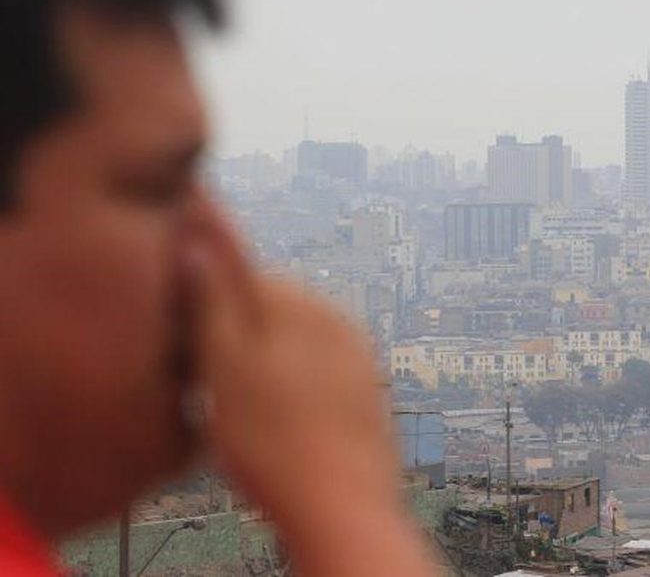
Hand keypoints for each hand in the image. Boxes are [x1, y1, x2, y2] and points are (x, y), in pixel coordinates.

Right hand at [185, 213, 433, 575]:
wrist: (340, 507)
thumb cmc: (274, 441)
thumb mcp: (222, 365)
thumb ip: (212, 297)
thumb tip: (198, 236)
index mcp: (300, 301)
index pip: (241, 272)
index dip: (205, 306)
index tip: (189, 345)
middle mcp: (337, 317)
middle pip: (271, 308)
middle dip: (239, 334)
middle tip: (212, 386)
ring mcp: (359, 354)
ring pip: (295, 342)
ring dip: (268, 364)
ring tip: (247, 416)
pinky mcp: (367, 390)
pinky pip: (320, 374)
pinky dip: (297, 390)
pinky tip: (283, 427)